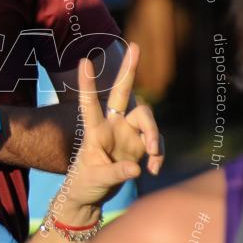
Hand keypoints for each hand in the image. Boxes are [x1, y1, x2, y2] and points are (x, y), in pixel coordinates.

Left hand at [61, 42, 154, 211]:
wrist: (91, 196)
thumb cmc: (85, 185)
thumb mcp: (95, 181)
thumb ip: (115, 174)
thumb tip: (137, 168)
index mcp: (94, 132)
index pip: (89, 104)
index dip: (88, 84)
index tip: (83, 61)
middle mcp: (112, 127)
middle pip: (123, 94)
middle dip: (129, 71)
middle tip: (135, 45)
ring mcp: (127, 134)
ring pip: (147, 119)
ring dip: (154, 134)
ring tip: (154, 154)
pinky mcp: (140, 146)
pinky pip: (157, 142)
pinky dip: (159, 154)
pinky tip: (153, 170)